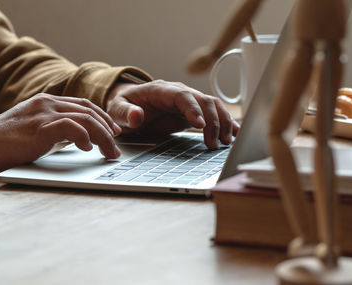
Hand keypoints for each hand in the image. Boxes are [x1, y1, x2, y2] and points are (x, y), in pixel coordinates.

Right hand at [0, 93, 121, 173]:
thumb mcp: (32, 131)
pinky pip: (71, 127)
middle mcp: (47, 103)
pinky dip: (85, 137)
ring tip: (109, 152)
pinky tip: (88, 149)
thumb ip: (51, 129)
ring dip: (103, 137)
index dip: (101, 117)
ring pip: (86, 119)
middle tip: (116, 144)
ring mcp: (43, 114)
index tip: (112, 131)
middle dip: (107, 128)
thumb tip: (74, 140)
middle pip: (88, 111)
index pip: (82, 105)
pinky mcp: (40, 128)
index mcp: (45, 102)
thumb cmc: (2, 144)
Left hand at [106, 80, 239, 148]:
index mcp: (160, 90)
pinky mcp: (193, 112)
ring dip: (223, 122)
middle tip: (214, 143)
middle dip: (213, 121)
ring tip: (225, 142)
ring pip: (213, 106)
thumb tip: (136, 116)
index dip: (193, 109)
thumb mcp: (116, 109)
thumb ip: (124, 112)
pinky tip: (235, 134)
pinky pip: (214, 113)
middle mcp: (178, 93)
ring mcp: (188, 102)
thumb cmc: (123, 106)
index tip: (200, 126)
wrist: (128, 105)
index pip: (182, 96)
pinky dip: (226, 122)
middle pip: (203, 100)